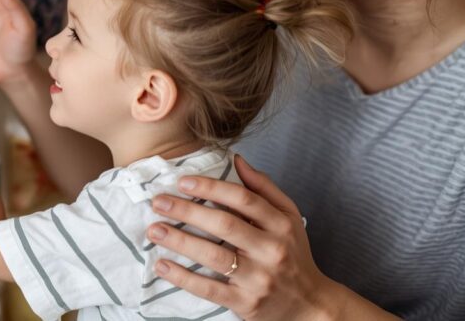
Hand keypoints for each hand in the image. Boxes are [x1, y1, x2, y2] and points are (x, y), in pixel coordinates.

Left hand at [147, 155, 341, 319]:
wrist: (310, 305)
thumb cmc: (293, 254)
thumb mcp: (288, 218)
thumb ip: (264, 188)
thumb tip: (237, 159)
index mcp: (280, 225)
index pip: (243, 199)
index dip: (211, 188)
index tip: (182, 181)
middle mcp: (271, 250)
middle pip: (224, 225)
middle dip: (187, 211)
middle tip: (158, 202)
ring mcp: (259, 278)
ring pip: (214, 256)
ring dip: (180, 241)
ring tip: (154, 230)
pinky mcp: (246, 303)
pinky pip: (209, 289)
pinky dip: (183, 277)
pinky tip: (162, 265)